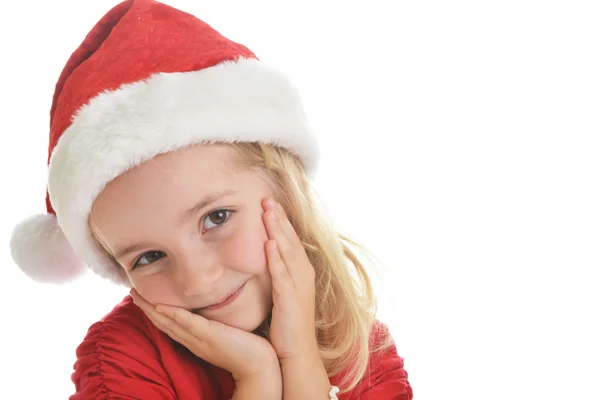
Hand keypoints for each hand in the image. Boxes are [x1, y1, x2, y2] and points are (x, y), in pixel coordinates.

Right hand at [130, 289, 280, 383]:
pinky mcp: (211, 335)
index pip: (171, 325)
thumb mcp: (226, 335)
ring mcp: (200, 338)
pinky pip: (189, 323)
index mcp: (196, 340)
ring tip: (137, 296)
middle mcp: (193, 340)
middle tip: (131, 293)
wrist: (259, 366)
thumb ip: (218, 325)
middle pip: (164, 323)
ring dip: (152, 309)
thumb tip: (215, 312)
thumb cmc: (247, 350)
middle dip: (146, 308)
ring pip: (170, 322)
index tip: (143, 300)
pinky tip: (161, 306)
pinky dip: (174, 314)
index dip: (155, 312)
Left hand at [261, 198, 318, 360]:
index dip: (281, 220)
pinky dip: (276, 258)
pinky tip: (269, 243)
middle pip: (290, 240)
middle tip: (267, 197)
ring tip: (268, 211)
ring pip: (287, 251)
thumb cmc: (288, 323)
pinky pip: (282, 274)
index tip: (270, 202)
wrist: (298, 351)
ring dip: (278, 230)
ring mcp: (298, 285)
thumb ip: (278, 273)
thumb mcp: (285, 292)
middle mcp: (303, 274)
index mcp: (302, 271)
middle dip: (279, 218)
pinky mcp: (290, 298)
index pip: (291, 240)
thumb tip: (266, 256)